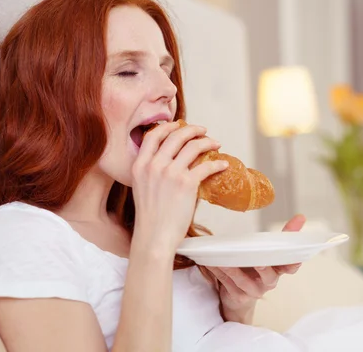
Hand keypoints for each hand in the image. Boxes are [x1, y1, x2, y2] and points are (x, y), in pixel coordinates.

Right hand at [131, 122, 228, 253]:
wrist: (154, 236)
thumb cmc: (150, 216)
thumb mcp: (141, 187)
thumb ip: (150, 170)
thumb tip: (170, 159)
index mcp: (139, 165)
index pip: (153, 136)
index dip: (168, 126)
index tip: (179, 124)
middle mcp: (154, 165)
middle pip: (176, 136)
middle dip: (193, 130)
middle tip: (203, 131)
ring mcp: (170, 173)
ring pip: (193, 146)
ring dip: (207, 142)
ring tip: (216, 143)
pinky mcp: (186, 183)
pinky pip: (206, 166)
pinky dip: (217, 163)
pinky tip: (223, 164)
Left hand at [206, 214, 305, 323]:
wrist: (239, 296)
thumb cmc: (255, 268)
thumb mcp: (269, 251)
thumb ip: (284, 235)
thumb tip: (301, 217)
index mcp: (277, 270)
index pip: (290, 267)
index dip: (294, 262)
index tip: (295, 256)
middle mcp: (267, 282)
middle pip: (269, 277)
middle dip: (264, 269)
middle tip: (258, 262)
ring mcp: (253, 291)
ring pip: (244, 281)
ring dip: (234, 270)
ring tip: (224, 260)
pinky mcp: (238, 296)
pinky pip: (227, 283)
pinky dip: (219, 273)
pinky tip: (212, 263)